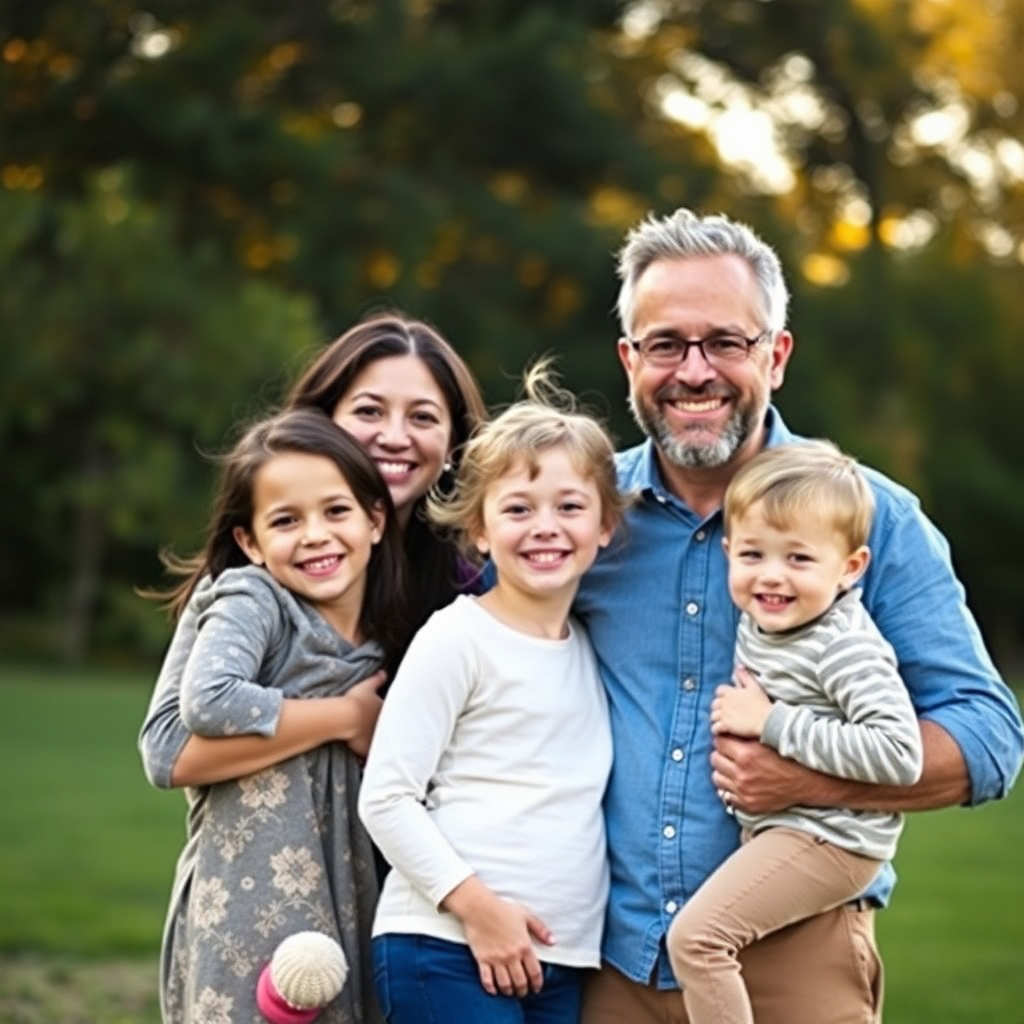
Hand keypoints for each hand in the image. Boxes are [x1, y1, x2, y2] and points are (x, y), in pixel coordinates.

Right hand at [337, 672, 385, 758]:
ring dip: (383, 745)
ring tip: (383, 749)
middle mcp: (384, 726)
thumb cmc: (356, 700)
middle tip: (389, 733)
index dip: (392, 715)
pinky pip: (370, 755)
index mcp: (385, 711)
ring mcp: (377, 739)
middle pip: (391, 730)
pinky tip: (369, 763)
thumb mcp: (367, 686)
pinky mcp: (368, 749)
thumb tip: (384, 672)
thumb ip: (377, 679)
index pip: (394, 714)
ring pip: (383, 744)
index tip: (391, 717)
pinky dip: (370, 757)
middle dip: (391, 731)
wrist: (346, 717)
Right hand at [443, 877, 552, 996]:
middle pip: (520, 982)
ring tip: (510, 992)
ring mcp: (496, 959)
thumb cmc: (502, 908)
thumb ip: (540, 930)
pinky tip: (494, 990)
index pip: (535, 972)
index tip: (536, 988)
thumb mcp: (525, 915)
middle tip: (523, 992)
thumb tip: (553, 942)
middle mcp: (511, 956)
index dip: (537, 983)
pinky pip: (487, 980)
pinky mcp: (482, 959)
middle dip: (523, 990)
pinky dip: (491, 988)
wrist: (479, 906)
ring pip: (505, 984)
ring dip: (509, 991)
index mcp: (524, 945)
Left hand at [710, 667, 770, 738]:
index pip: (719, 691)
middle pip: (714, 704)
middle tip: (725, 713)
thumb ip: (744, 676)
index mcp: (730, 692)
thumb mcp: (754, 686)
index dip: (722, 696)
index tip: (728, 701)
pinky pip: (714, 728)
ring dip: (717, 719)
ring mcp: (724, 714)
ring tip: (723, 723)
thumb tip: (738, 666)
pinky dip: (716, 729)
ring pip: (713, 716)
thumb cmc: (762, 704)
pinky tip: (721, 731)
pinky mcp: (726, 725)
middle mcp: (724, 702)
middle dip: (718, 708)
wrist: (767, 720)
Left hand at [710, 733, 812, 814]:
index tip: (728, 741)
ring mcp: (743, 791)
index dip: (723, 740)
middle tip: (729, 753)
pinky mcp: (747, 804)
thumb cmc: (788, 757)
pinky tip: (736, 782)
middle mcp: (742, 774)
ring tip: (732, 768)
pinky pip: (725, 795)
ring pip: (717, 777)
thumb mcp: (767, 741)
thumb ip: (746, 736)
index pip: (719, 743)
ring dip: (722, 771)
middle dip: (721, 754)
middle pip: (715, 759)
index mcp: (747, 755)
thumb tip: (727, 730)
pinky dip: (728, 787)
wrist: (807, 783)